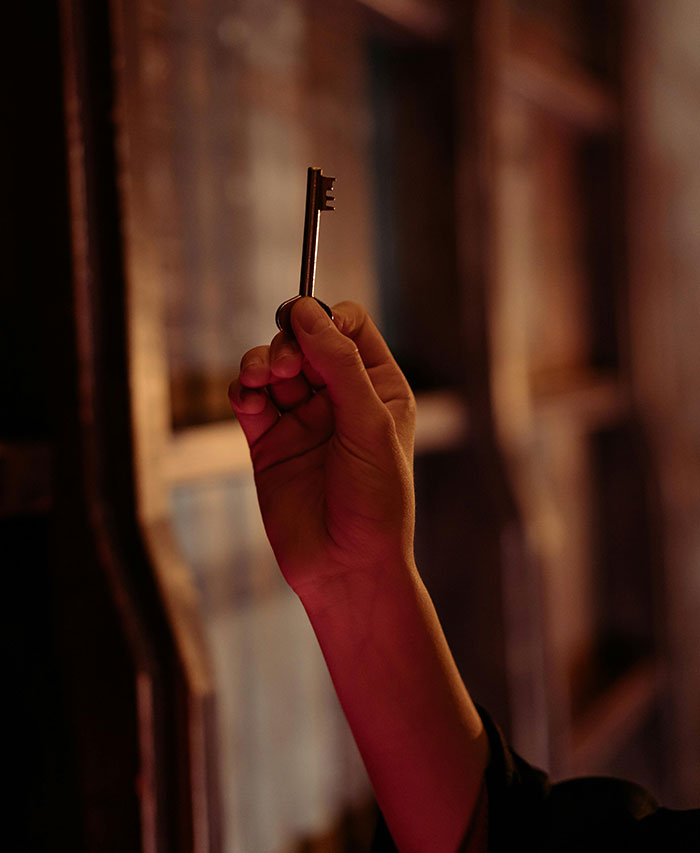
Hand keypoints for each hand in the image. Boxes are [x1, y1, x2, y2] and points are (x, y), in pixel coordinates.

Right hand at [228, 298, 415, 602]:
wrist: (347, 567)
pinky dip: (242, 391)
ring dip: (259, 363)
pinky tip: (248, 400)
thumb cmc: (376, 501)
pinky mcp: (269, 443)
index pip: (349, 328)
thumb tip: (306, 313)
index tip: (304, 325)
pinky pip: (249, 401)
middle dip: (288, 343)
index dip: (325, 319)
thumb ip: (339, 365)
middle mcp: (340, 398)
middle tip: (283, 365)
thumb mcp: (368, 425)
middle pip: (305, 341)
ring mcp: (302, 420)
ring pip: (271, 367)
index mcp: (378, 388)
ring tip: (259, 379)